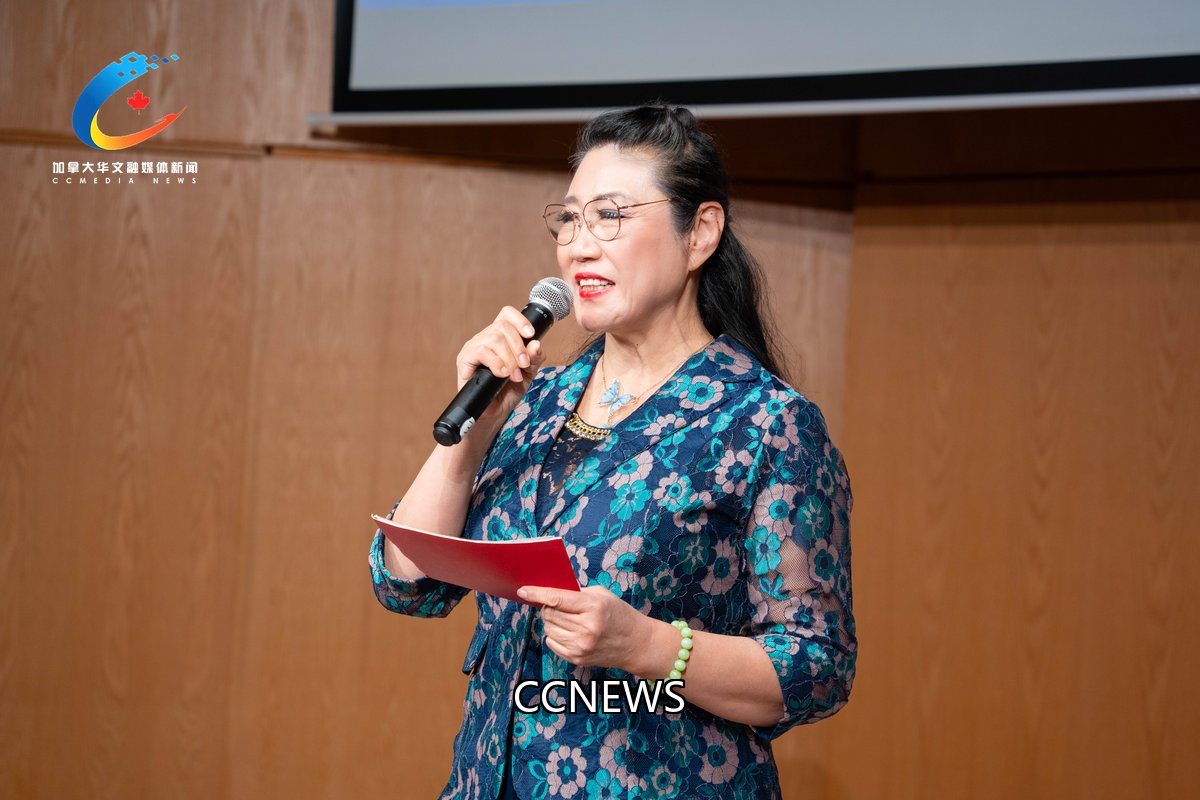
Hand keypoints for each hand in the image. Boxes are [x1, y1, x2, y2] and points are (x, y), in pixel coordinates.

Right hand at [455, 306, 546, 427]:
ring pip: (494, 338)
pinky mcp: (465, 360)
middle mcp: (485, 338)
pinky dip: (497, 363)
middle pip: (503, 326)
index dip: (520, 320)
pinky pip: (482, 351)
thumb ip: (534, 358)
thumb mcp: (528, 373)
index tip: (530, 334)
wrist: (494, 413)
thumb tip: (536, 344)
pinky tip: (502, 374)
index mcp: (500, 337)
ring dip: (510, 358)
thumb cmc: (508, 391)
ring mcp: (473, 347)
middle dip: (519, 347)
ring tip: (513, 375)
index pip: (506, 314)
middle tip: (523, 366)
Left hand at [517, 585, 649, 671]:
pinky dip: (555, 634)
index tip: (523, 591)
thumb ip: (575, 592)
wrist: (635, 643)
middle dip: (548, 606)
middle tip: (559, 605)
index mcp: (593, 607)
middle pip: (549, 613)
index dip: (537, 593)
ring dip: (552, 621)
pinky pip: (552, 642)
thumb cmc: (618, 614)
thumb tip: (547, 592)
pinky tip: (570, 631)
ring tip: (569, 619)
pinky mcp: (577, 658)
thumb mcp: (601, 595)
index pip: (556, 599)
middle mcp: (586, 628)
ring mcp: (581, 646)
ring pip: (548, 628)